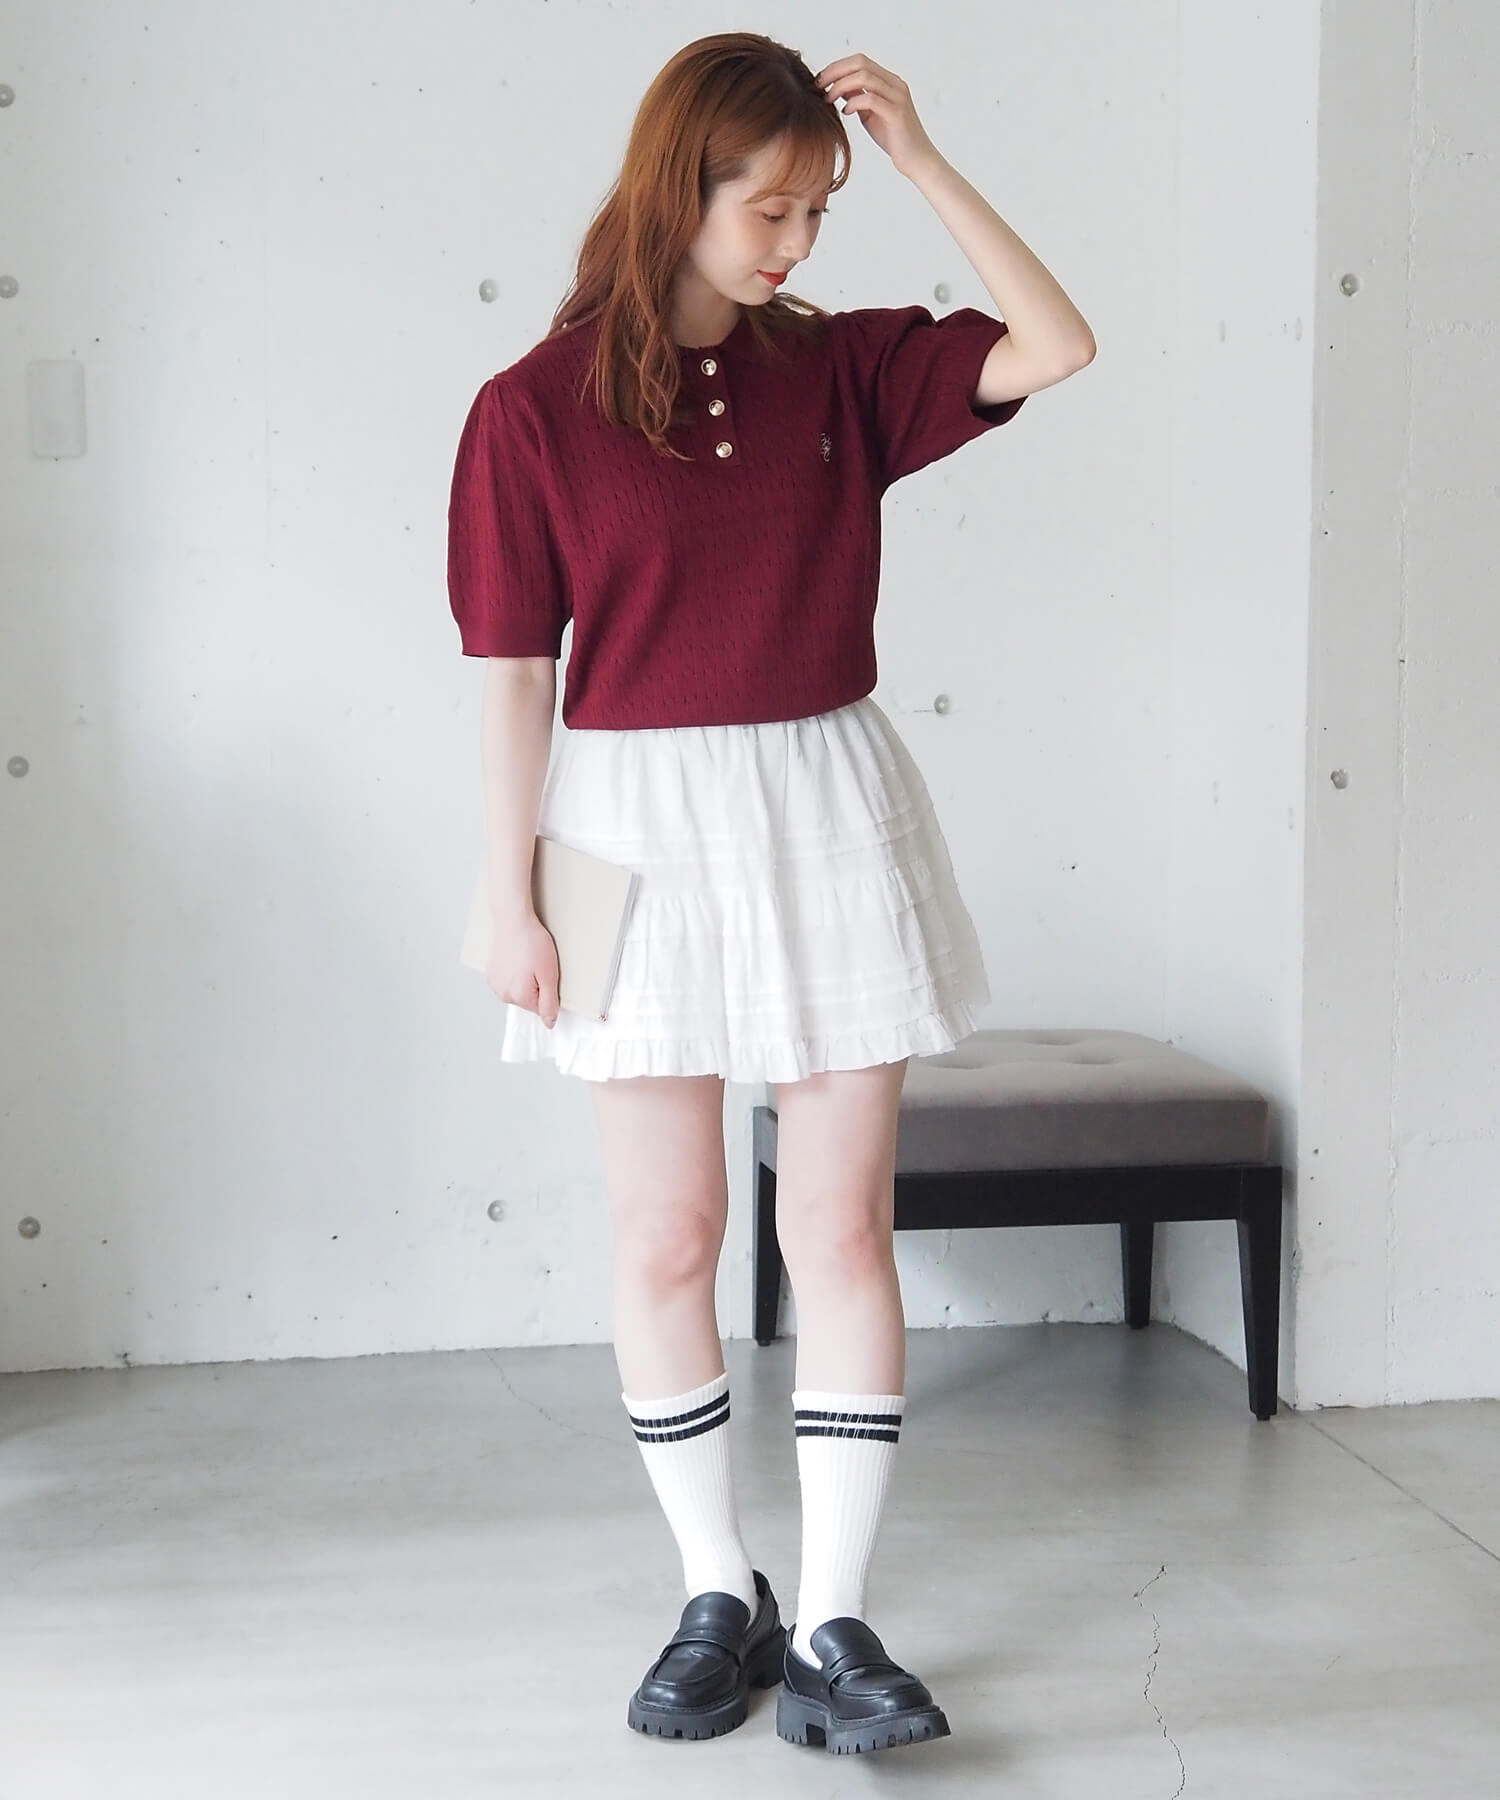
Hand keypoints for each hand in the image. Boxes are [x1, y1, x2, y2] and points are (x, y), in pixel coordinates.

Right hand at [486, 907, 560, 1029]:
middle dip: (537, 986)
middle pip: (529, 1000)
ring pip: (518, 991)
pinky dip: (515, 973)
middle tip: (538, 964)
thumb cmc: (532, 942)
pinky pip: (509, 981)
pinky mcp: (491, 974)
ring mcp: (495, 984)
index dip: (548, 991)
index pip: (541, 1009)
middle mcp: (503, 994)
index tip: (545, 973)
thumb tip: (549, 1023)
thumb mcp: (549, 973)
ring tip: (527, 959)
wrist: (512, 920)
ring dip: (525, 980)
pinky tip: (518, 958)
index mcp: (518, 996)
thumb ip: (549, 1002)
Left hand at [814, 54, 940, 178]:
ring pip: (864, 77)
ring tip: (828, 99)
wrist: (916, 159)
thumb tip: (839, 87)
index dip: (838, 66)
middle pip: (861, 63)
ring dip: (841, 86)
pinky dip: (853, 102)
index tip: (821, 80)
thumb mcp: (870, 114)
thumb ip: (858, 98)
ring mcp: (897, 97)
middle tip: (819, 85)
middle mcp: (895, 84)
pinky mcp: (896, 113)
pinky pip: (870, 99)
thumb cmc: (893, 138)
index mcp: (889, 81)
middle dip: (835, 71)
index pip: (860, 61)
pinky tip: (845, 112)